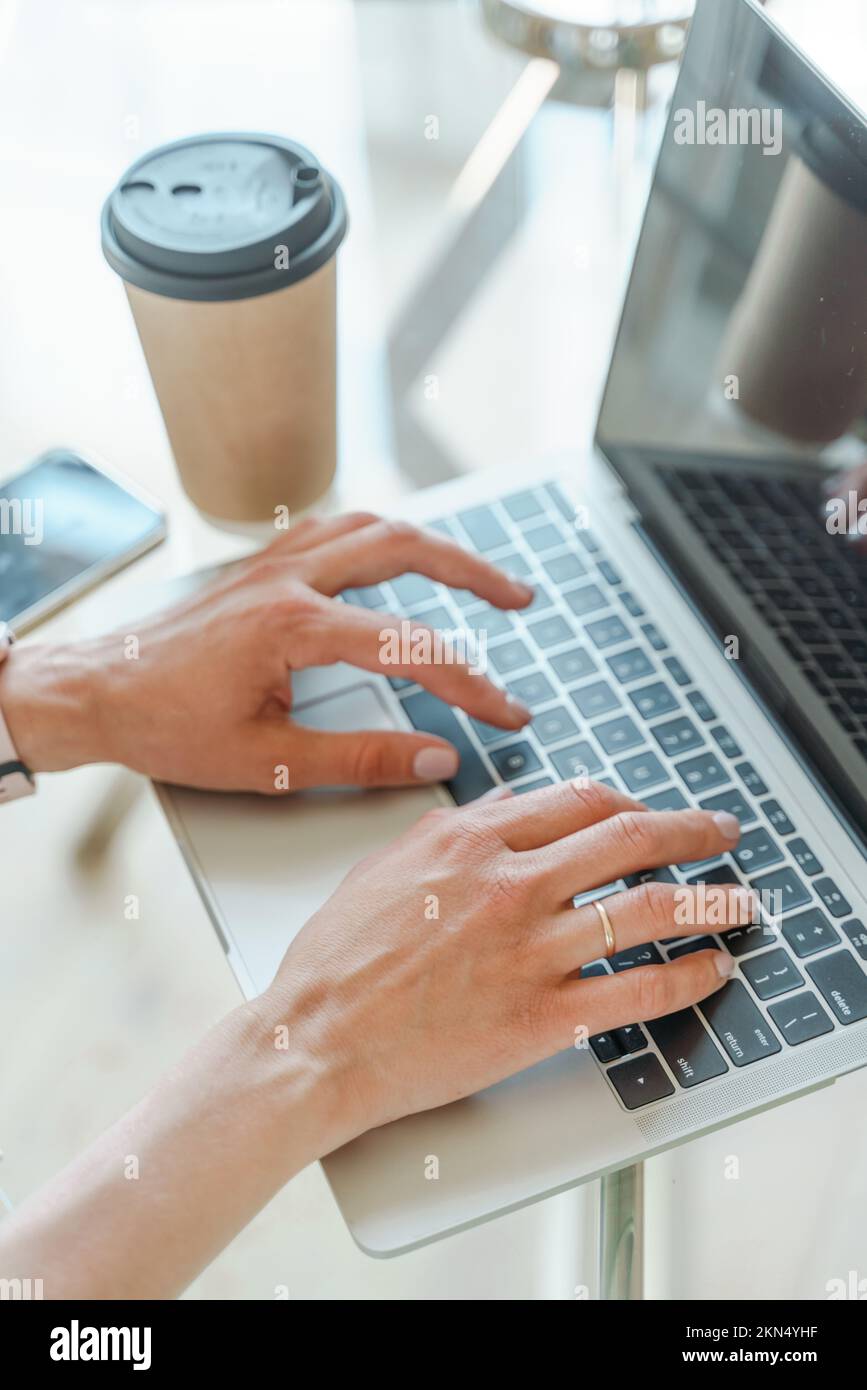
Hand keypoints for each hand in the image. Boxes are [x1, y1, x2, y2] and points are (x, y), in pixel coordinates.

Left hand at [0, 512, 533, 791]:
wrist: (97, 691)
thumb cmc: (166, 726)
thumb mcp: (267, 763)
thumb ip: (359, 759)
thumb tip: (435, 759)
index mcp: (293, 627)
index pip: (409, 646)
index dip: (469, 682)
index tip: (505, 710)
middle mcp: (288, 580)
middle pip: (404, 547)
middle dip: (473, 572)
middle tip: (520, 600)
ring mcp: (274, 563)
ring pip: (372, 526)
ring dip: (433, 544)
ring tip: (477, 574)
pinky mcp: (262, 565)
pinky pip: (335, 529)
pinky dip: (381, 536)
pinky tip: (396, 556)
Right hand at [258, 780, 750, 1148]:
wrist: (316, 1041)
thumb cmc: (336, 962)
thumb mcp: (383, 867)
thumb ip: (449, 829)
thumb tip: (505, 801)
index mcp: (469, 841)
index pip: (576, 801)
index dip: (627, 801)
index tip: (648, 811)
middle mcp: (510, 884)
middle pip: (627, 839)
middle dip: (689, 830)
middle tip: (721, 832)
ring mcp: (530, 951)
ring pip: (647, 908)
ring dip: (710, 899)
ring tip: (742, 898)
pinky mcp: (541, 1016)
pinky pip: (636, 990)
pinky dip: (687, 976)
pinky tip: (712, 968)